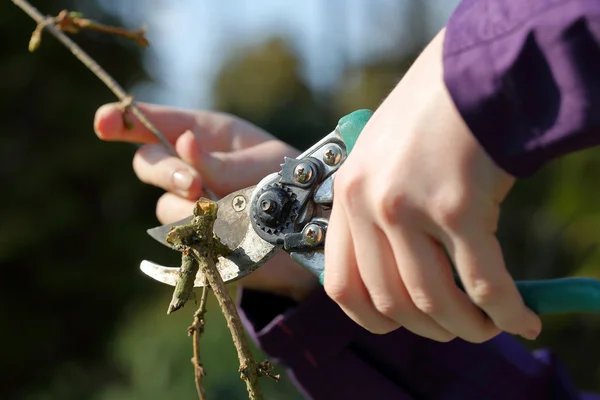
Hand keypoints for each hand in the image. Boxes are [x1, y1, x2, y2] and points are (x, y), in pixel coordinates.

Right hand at [94, 102, 318, 301]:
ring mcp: (188, 202)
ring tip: (236, 214)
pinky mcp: (195, 236)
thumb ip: (224, 160)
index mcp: (205, 135)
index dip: (123, 120)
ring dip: (192, 210)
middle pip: (148, 163)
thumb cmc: (289, 182)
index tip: (103, 123)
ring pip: (165, 206)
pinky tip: (231, 235)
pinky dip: (204, 236)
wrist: (308, 230)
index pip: (154, 122)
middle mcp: (190, 166)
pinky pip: (182, 239)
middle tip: (195, 186)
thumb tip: (185, 144)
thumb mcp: (265, 162)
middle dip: (166, 172)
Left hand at [323, 29, 541, 341]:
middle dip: (429, 329)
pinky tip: (523, 319)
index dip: (373, 319)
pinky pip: (482, 284)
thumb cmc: (429, 118)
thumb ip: (377, 213)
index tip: (400, 324)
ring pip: (434, 301)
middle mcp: (369, 203)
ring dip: (466, 328)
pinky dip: (505, 312)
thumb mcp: (381, 161)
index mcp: (346, 195)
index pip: (342, 286)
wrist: (471, 74)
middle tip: (458, 328)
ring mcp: (409, 205)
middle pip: (391, 302)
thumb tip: (401, 277)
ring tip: (489, 327)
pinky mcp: (458, 206)